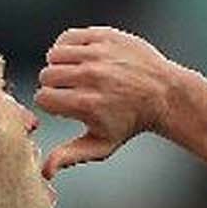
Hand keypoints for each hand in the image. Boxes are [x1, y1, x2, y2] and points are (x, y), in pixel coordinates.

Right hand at [34, 27, 191, 175]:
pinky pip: (68, 37)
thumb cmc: (131, 122)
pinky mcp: (103, 36)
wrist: (163, 94)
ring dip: (60, 66)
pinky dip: (69, 47)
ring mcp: (98, 54)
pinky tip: (81, 59)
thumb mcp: (103, 145)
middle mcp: (91, 76)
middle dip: (54, 85)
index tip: (64, 107)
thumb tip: (46, 171)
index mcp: (87, 104)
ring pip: (54, 55)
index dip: (51, 104)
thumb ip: (71, 156)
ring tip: (76, 75)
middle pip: (46, 76)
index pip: (43, 99)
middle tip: (72, 91)